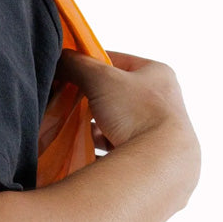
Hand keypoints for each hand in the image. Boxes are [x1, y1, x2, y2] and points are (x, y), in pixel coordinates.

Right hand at [57, 47, 197, 151]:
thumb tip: (60, 59)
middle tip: (69, 104)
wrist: (159, 163)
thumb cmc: (137, 113)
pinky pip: (117, 148)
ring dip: (95, 127)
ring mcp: (157, 130)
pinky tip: (84, 152)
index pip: (117, 61)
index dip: (90, 65)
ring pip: (116, 123)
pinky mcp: (148, 154)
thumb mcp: (101, 80)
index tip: (69, 73)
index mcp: (157, 74)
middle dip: (90, 101)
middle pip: (116, 95)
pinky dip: (100, 148)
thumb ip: (78, 66)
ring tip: (74, 131)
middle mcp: (162, 100)